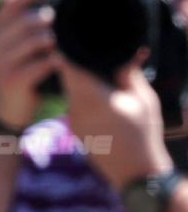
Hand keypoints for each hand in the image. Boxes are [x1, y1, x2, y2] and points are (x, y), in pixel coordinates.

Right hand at [0, 0, 62, 128]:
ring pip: (37, 40)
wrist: (4, 108)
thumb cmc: (19, 71)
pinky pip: (42, 63)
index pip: (10, 1)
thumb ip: (29, 25)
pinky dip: (58, 60)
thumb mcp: (16, 45)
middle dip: (50, 18)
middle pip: (27, 19)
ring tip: (65, 44)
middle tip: (64, 23)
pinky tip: (65, 61)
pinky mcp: (12, 79)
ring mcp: (1, 61)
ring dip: (56, 40)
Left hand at [61, 53, 172, 190]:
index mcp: (92, 99)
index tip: (69, 38)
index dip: (66, 51)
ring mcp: (72, 121)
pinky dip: (82, 96)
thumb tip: (128, 50)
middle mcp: (76, 109)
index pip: (68, 68)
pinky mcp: (73, 129)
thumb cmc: (144, 135)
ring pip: (70, 91)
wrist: (135, 174)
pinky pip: (74, 105)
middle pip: (67, 77)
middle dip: (75, 63)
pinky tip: (99, 95)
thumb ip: (129, 73)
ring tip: (100, 75)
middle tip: (88, 50)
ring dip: (80, 81)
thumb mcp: (144, 99)